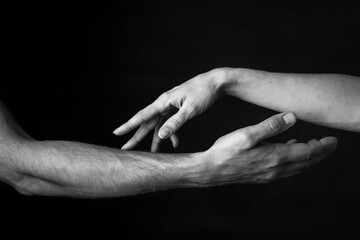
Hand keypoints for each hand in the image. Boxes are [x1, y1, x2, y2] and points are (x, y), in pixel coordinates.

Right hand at [113, 68, 227, 150]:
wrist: (216, 82)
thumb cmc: (204, 93)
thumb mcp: (190, 110)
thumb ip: (175, 123)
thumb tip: (160, 135)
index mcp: (164, 101)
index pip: (142, 116)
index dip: (129, 125)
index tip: (116, 132)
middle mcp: (164, 103)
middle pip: (147, 122)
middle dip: (137, 136)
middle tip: (126, 148)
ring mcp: (171, 106)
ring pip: (158, 124)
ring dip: (155, 138)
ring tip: (152, 153)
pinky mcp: (178, 108)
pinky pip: (169, 122)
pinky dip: (171, 133)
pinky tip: (175, 143)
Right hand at [192, 112, 336, 184]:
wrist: (212, 170)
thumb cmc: (227, 150)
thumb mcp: (247, 134)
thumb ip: (271, 126)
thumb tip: (292, 117)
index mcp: (275, 157)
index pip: (307, 153)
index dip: (322, 146)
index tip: (333, 141)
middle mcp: (276, 169)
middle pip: (305, 162)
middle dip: (320, 153)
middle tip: (330, 145)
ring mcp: (269, 174)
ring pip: (297, 167)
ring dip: (308, 158)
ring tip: (314, 148)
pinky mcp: (262, 176)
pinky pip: (285, 170)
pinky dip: (294, 162)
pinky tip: (289, 152)